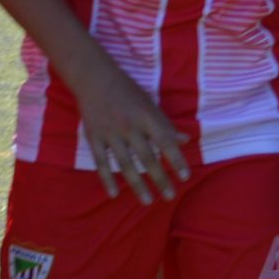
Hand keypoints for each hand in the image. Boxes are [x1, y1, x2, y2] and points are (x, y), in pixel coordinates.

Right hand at [69, 59, 190, 203]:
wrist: (93, 77)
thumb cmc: (126, 90)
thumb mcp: (149, 103)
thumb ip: (165, 124)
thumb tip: (185, 140)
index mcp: (146, 116)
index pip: (166, 142)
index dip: (176, 160)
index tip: (185, 177)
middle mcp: (129, 126)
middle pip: (147, 157)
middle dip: (160, 179)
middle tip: (170, 196)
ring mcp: (110, 132)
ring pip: (125, 164)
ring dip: (137, 184)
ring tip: (147, 201)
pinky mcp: (93, 136)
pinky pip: (100, 161)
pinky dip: (107, 178)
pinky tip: (113, 194)